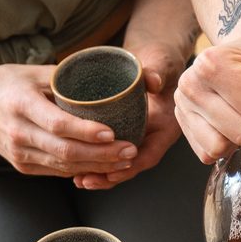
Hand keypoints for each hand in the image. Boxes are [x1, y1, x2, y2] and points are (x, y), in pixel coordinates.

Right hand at [0, 64, 138, 178]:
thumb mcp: (32, 72)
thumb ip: (65, 76)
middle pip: (66, 151)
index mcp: (21, 105)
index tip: (112, 132)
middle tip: (130, 150)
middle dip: (102, 154)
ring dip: (98, 166)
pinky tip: (104, 166)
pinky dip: (82, 170)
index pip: (57, 124)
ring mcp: (20, 153)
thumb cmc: (5, 83)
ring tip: (124, 159)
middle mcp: (19, 133)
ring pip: (64, 166)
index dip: (86, 131)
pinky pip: (57, 171)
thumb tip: (103, 73)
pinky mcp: (23, 166)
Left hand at [73, 42, 184, 189]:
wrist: (153, 60)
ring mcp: (136, 136)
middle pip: (131, 164)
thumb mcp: (162, 65)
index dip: (132, 164)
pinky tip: (74, 167)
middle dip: (110, 175)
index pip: (150, 153)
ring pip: (118, 162)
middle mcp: (152, 137)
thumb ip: (158, 72)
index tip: (113, 170)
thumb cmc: (160, 61)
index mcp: (166, 127)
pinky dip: (93, 161)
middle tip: (87, 180)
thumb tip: (153, 81)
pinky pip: (108, 151)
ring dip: (99, 173)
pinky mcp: (122, 132)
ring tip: (78, 180)